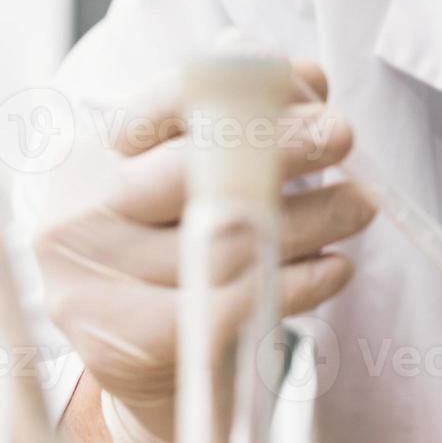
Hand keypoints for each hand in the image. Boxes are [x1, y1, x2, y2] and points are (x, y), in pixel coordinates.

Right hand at [33, 61, 375, 442]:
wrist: (137, 365)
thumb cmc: (172, 251)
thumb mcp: (191, 180)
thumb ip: (237, 126)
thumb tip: (307, 77)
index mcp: (94, 156)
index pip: (160, 106)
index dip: (239, 92)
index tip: (310, 89)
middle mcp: (82, 212)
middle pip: (188, 170)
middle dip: (279, 146)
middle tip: (341, 133)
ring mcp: (95, 282)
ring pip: (222, 240)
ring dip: (310, 218)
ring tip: (359, 204)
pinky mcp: (124, 344)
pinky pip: (230, 306)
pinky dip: (298, 283)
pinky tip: (337, 267)